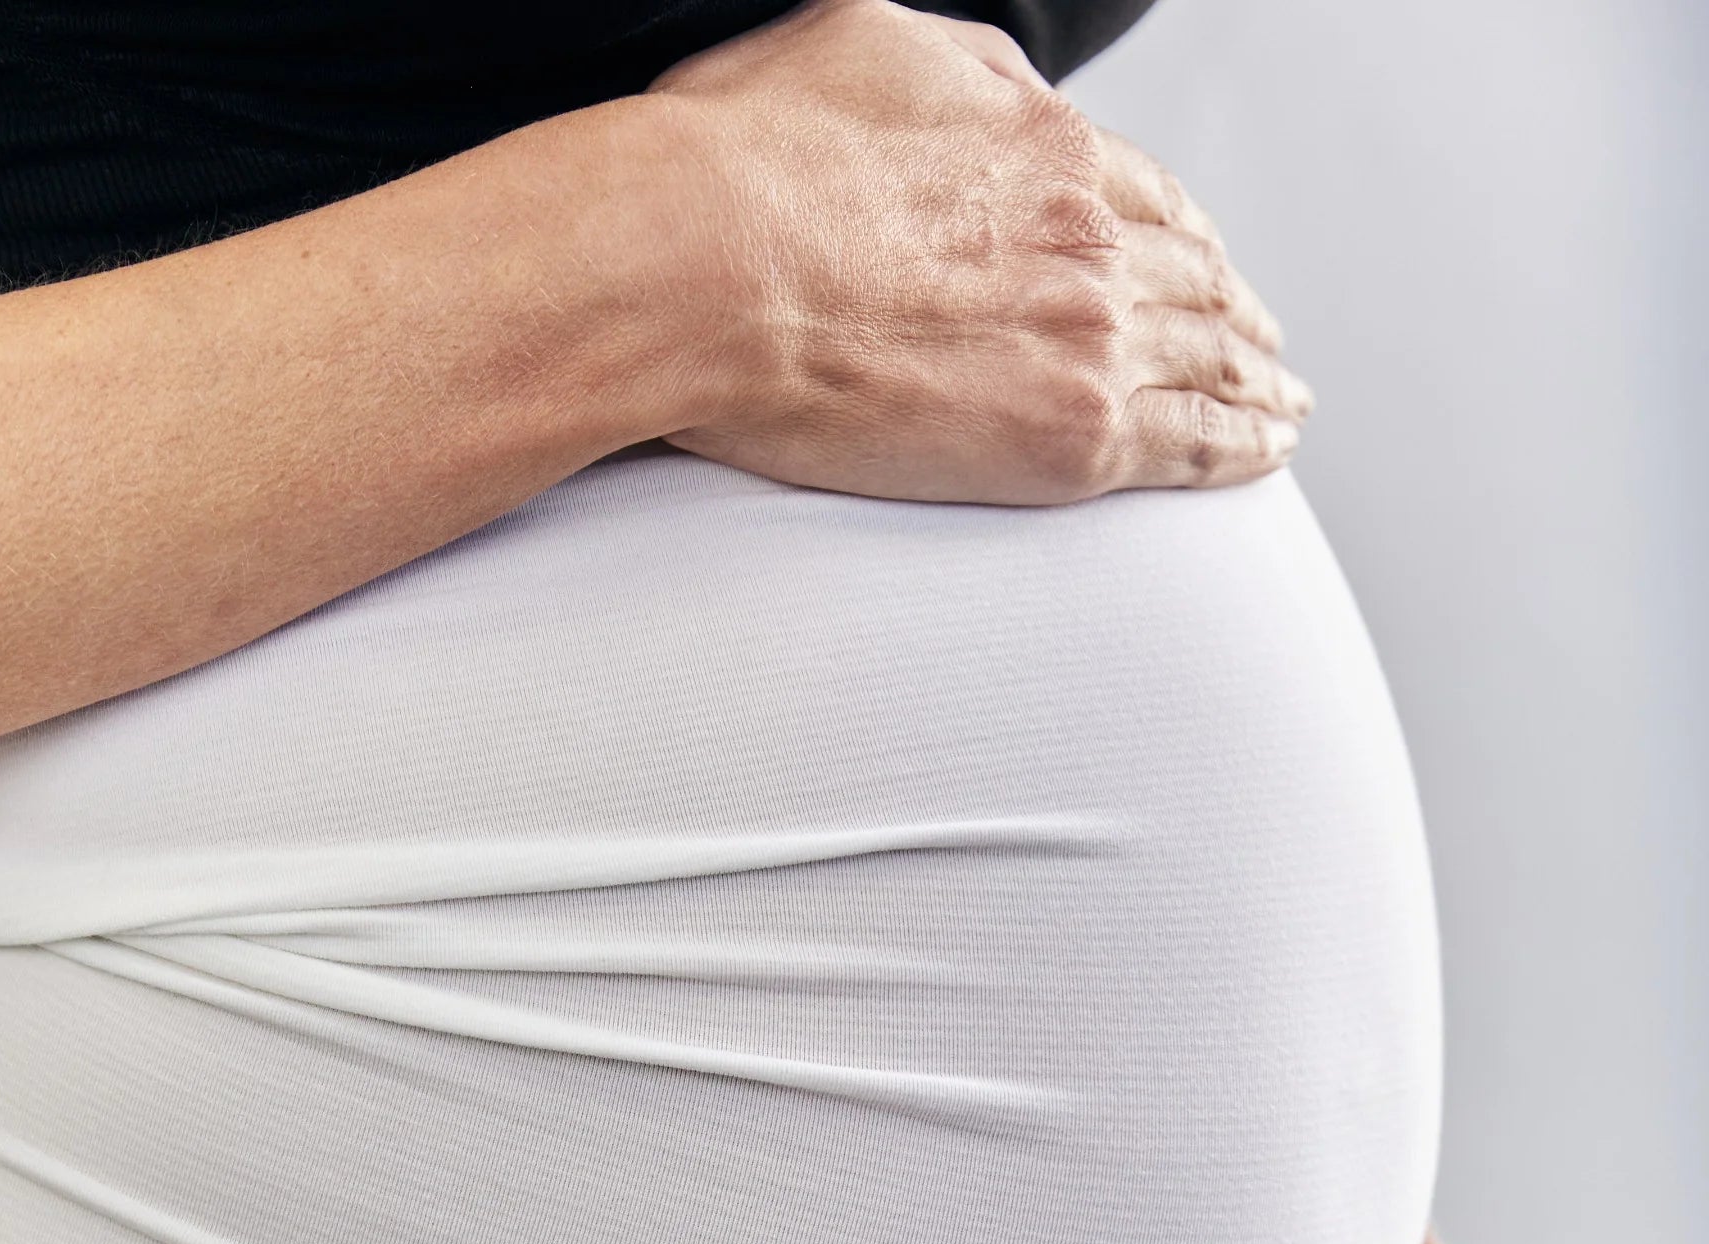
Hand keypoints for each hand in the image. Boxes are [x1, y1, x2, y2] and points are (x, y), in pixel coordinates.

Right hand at [645, 0, 1313, 504]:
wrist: (706, 264)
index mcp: (1045, 150)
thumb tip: (1003, 99)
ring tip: (1281, 410)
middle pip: (1195, 280)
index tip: (1202, 263)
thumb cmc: (746, 159)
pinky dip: (1240, 448)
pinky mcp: (1069, 434)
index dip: (1185, 237)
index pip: (1148, 199)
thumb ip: (959, 74)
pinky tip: (1263, 454)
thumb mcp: (864, 44)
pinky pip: (1191, 445)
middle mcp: (1088, 238)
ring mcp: (1090, 337)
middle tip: (1263, 344)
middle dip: (1236, 312)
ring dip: (1255, 383)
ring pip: (1210, 360)